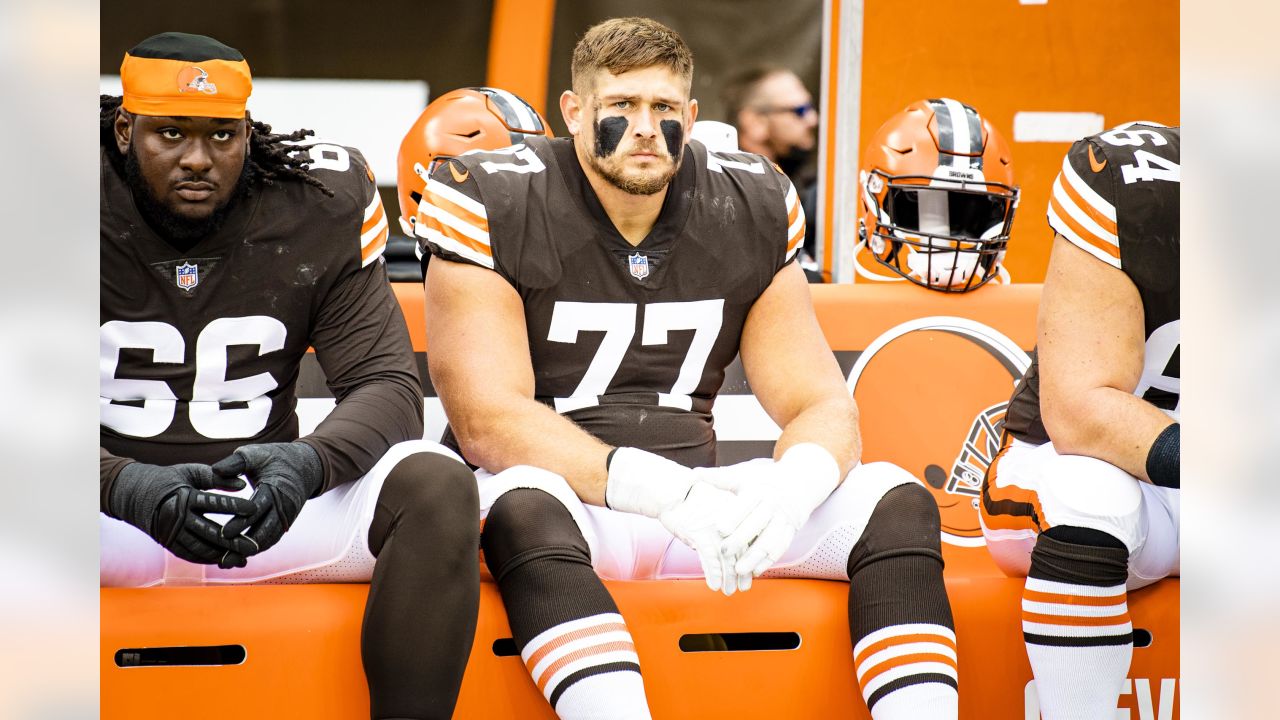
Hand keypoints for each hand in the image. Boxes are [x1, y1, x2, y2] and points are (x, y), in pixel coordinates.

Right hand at [107, 461, 257, 567]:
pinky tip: (223, 560)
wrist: (131, 493)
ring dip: (222, 555)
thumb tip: (242, 484)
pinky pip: (189, 554)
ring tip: (242, 559)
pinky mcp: (167, 543)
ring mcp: (171, 533)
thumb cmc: (166, 478)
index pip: (214, 503)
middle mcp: (177, 517)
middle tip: (255, 546)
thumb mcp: (190, 472)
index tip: (255, 508)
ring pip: (201, 548)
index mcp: (184, 497)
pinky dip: (207, 558)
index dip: (235, 506)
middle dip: (234, 541)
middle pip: (210, 532)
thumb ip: (216, 477)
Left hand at [212, 442, 323, 556]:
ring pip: (267, 540)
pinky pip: (270, 539)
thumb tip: (215, 469)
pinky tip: (238, 556)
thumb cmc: (276, 458)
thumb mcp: (256, 454)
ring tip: (227, 562)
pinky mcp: (284, 523)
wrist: (306, 466)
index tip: (224, 533)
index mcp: (276, 489)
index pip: (257, 509)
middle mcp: (284, 507)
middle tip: (223, 557)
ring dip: (248, 552)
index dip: (241, 522)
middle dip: (243, 546)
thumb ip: (235, 462)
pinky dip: (255, 548)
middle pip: (263, 532)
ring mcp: (286, 517)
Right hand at [657, 481, 750, 596]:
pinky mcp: (699, 533)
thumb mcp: (714, 511)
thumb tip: (730, 548)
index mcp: (737, 512)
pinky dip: (713, 574)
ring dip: (729, 578)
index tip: (750, 572)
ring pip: (728, 558)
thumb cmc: (691, 501)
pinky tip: (714, 585)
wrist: (671, 493)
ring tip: (729, 591)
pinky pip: (710, 559)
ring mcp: (715, 527)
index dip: (750, 559)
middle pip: (742, 551)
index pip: (749, 540)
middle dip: (742, 572)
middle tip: (743, 587)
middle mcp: (730, 520)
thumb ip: (725, 528)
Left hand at [697, 444, 839, 582]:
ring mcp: (783, 519)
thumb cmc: (763, 479)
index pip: (745, 504)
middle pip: (757, 524)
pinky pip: (781, 548)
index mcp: (758, 490)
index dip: (733, 517)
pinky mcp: (791, 531)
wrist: (800, 481)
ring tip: (739, 570)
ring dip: (755, 557)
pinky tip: (755, 571)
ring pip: (770, 540)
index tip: (718, 529)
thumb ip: (719, 478)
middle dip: (741, 540)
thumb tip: (693, 473)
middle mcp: (772, 505)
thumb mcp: (743, 475)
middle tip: (724, 552)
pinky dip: (768, 561)